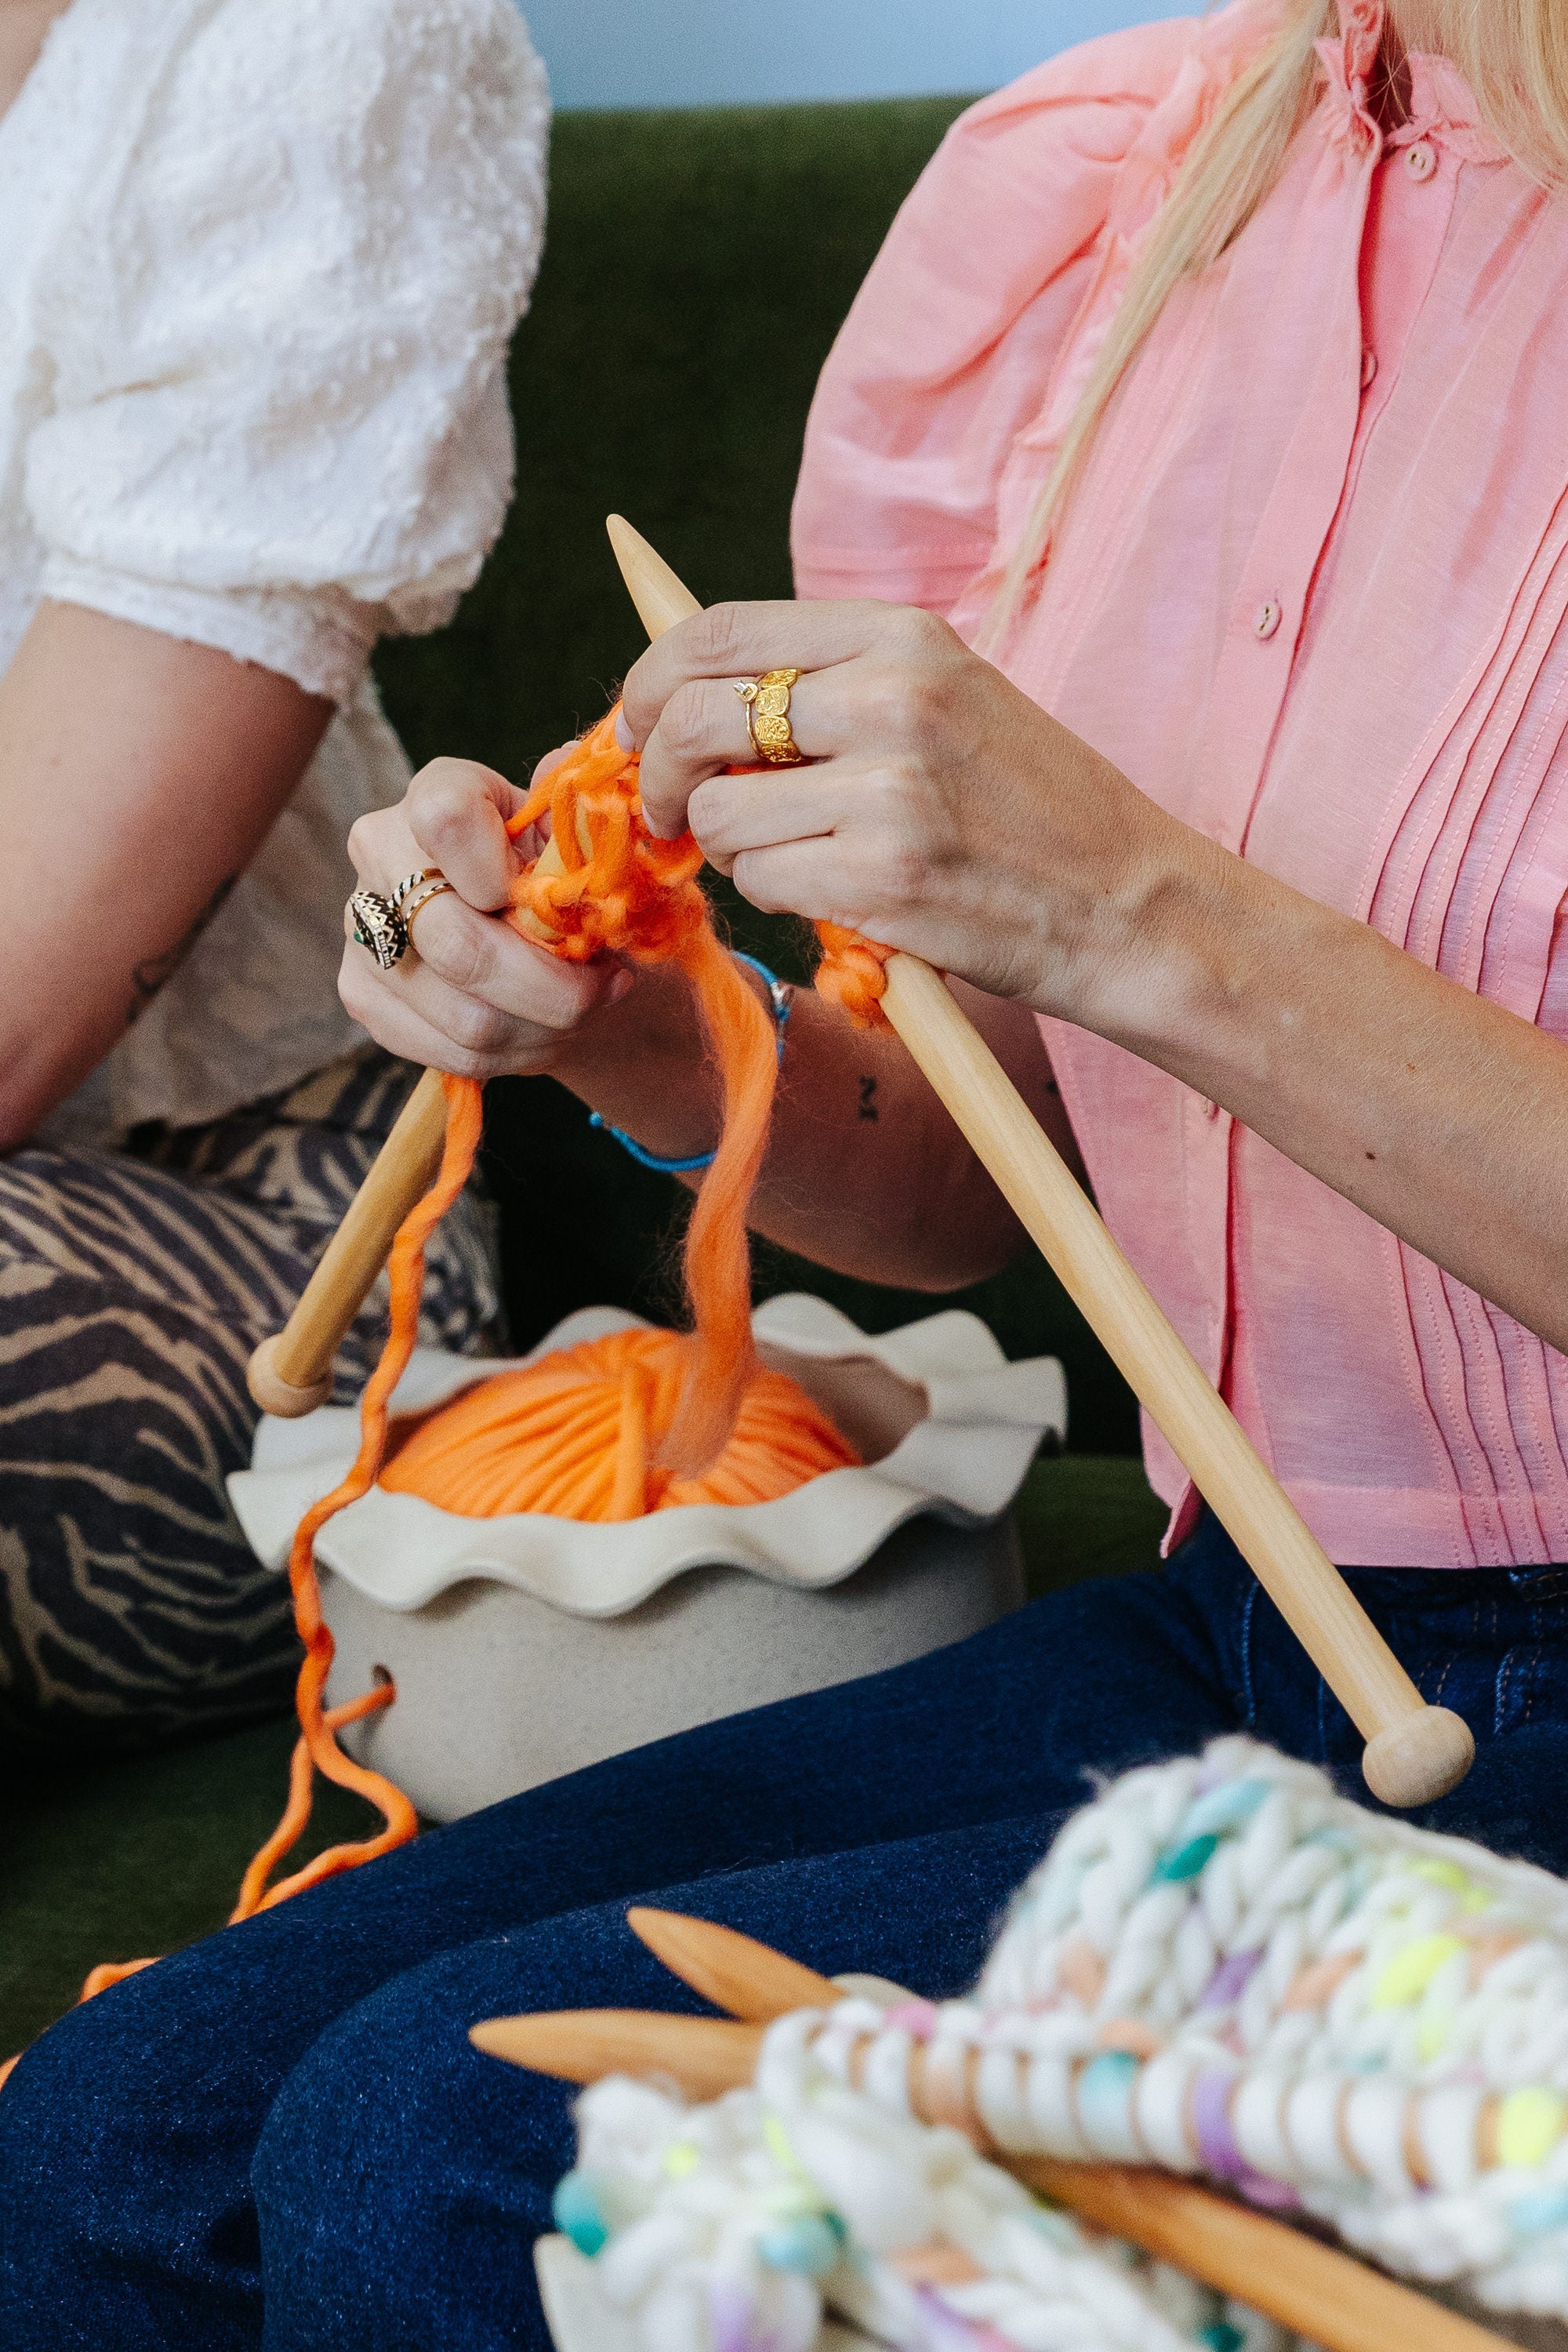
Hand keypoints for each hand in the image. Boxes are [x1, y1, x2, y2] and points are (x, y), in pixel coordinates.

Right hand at [338, 749, 632, 1078]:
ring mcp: (363, 927)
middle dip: (552, 987)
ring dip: (542, 1028)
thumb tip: (588, 795)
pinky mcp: (363, 993)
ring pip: (462, 1013)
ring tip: (580, 1013)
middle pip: (457, 943)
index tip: (556, 904)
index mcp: (438, 793)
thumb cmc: (572, 882)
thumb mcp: (590, 847)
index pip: (445, 819)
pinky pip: (448, 1050)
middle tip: (605, 988)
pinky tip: (540, 1032)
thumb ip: (590, 824)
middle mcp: (380, 851)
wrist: (544, 943)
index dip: (502, 873)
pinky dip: (512, 1054)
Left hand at [620, 598, 1183, 1023]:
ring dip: (731, 847)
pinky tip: (835, 895)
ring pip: (720, 812)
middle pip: (694, 715)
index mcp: (903, 636)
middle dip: (658, 772)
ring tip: (796, 858)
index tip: (637, 726)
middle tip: (674, 810)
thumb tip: (690, 693)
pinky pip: (761, 881)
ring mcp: (888, 791)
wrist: (1130, 905)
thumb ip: (834, 682)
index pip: (719, 632)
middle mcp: (892, 698)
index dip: (651, 681)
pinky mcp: (883, 879)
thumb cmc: (1031, 812)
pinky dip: (776, 895)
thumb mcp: (948, 700)